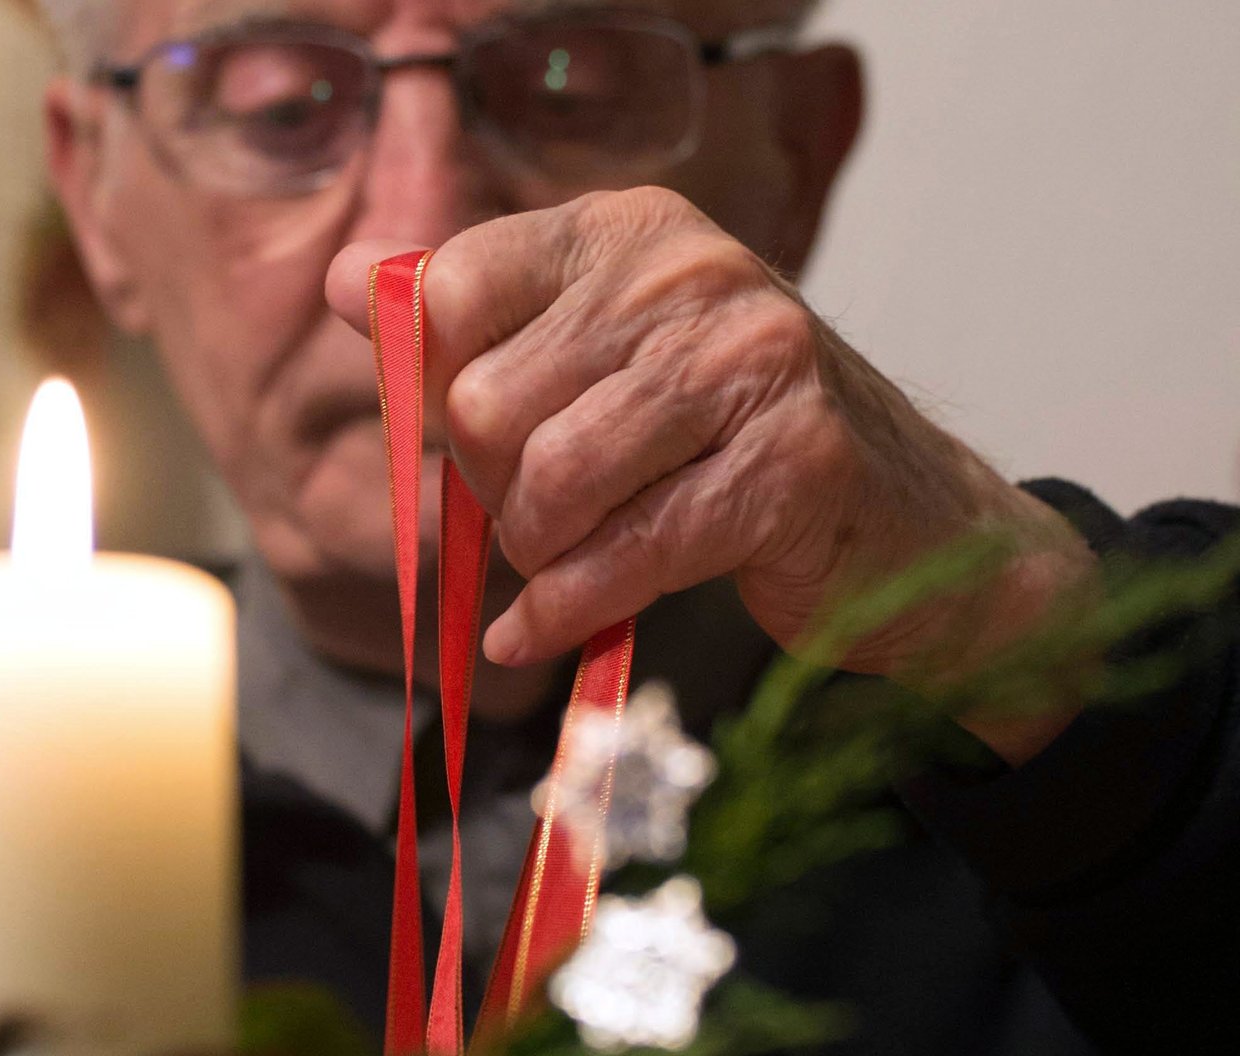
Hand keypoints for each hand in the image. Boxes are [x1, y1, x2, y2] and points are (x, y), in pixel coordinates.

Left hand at [327, 188, 1096, 761]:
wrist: (905, 524)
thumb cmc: (723, 441)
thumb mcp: (597, 357)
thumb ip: (473, 324)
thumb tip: (344, 282)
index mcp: (630, 231)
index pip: (455, 287)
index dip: (434, 385)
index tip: (468, 436)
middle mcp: (693, 275)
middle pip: (487, 404)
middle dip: (490, 490)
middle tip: (534, 516)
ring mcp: (756, 365)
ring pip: (550, 483)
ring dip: (535, 554)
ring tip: (563, 561)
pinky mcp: (793, 468)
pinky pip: (624, 556)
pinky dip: (562, 612)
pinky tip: (542, 630)